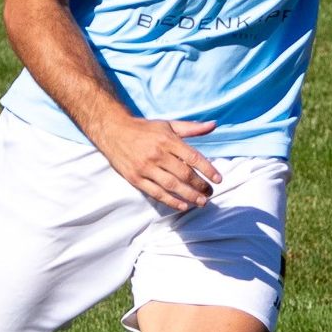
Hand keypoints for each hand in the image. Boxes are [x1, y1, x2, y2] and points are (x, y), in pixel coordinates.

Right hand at [93, 116, 221, 210]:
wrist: (113, 131)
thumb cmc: (145, 129)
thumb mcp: (168, 125)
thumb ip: (191, 128)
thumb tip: (213, 125)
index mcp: (167, 140)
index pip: (192, 157)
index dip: (208, 169)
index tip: (218, 179)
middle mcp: (157, 154)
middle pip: (184, 174)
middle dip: (200, 185)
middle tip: (210, 193)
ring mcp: (145, 168)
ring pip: (171, 185)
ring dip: (189, 196)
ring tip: (202, 202)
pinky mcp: (135, 178)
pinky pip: (155, 193)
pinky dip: (170, 201)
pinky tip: (183, 206)